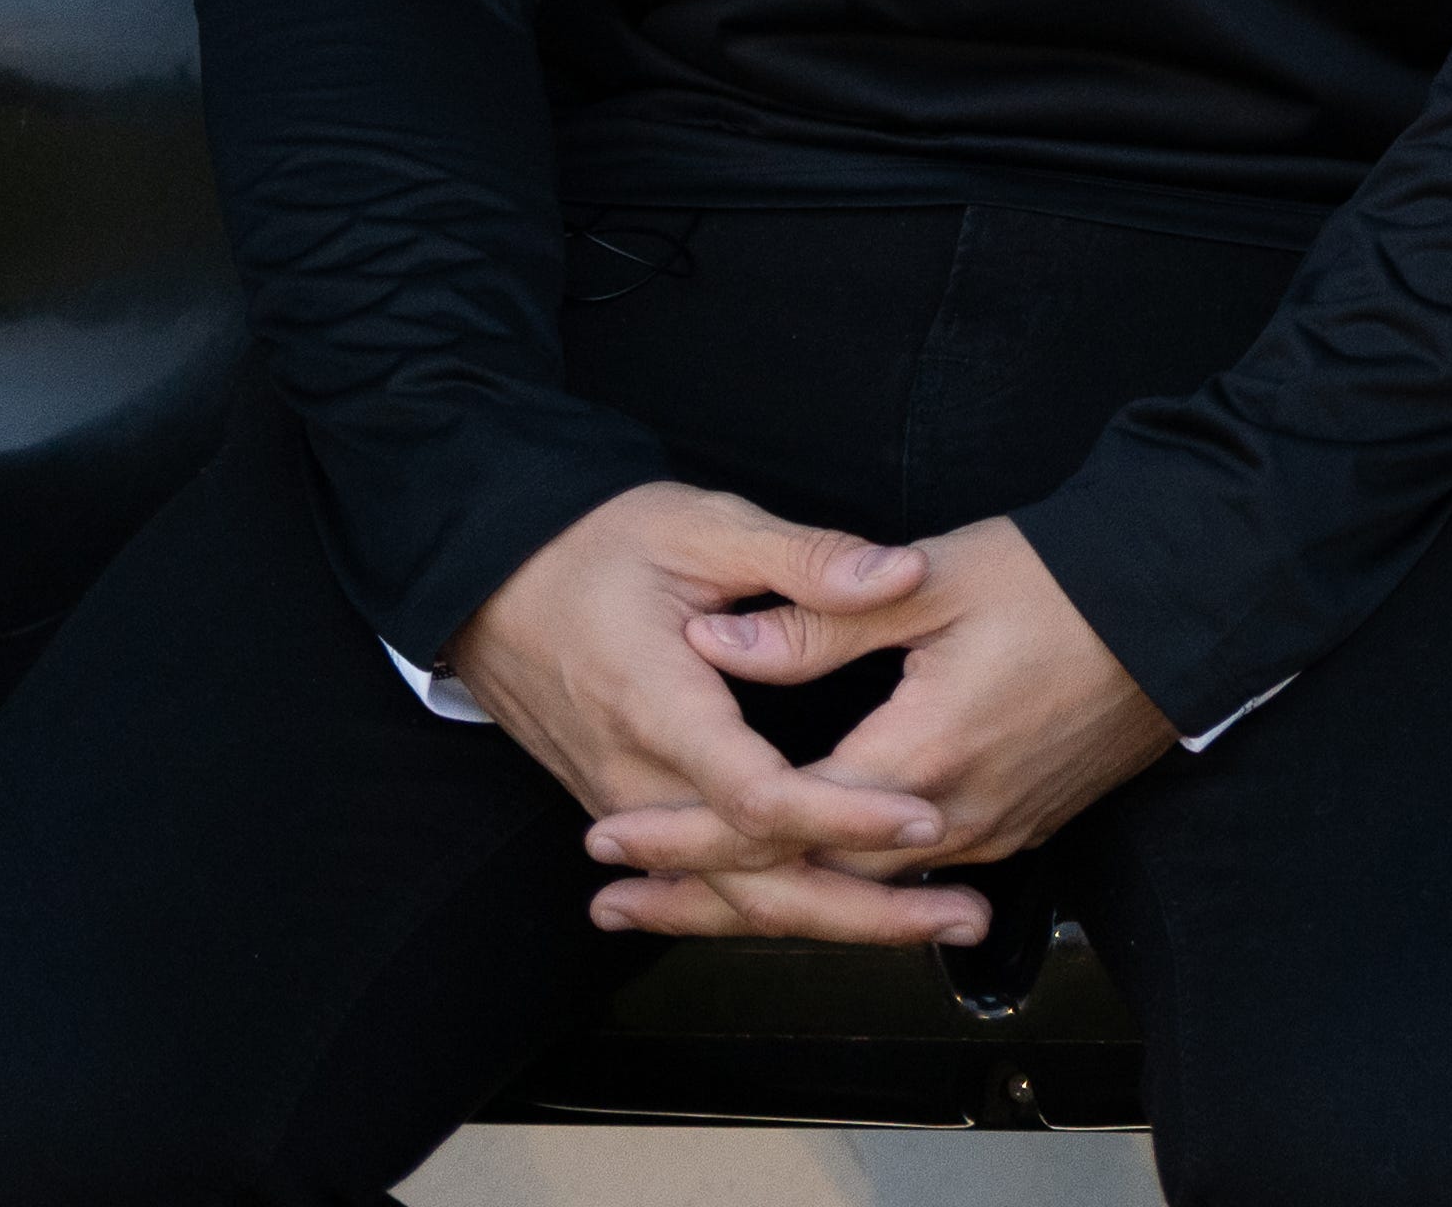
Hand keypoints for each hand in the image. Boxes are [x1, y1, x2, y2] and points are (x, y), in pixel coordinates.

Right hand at [447, 483, 975, 945]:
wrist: (488, 581)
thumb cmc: (591, 545)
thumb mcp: (700, 527)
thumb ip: (804, 558)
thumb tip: (897, 574)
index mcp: (660, 709)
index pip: (759, 797)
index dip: (845, 815)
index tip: (923, 817)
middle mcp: (639, 781)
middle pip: (753, 883)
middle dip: (862, 913)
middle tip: (963, 918)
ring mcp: (629, 807)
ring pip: (733, 896)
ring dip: (833, 920)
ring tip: (928, 925)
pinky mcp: (630, 812)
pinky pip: (709, 880)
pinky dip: (777, 905)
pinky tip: (842, 920)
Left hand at [583, 513, 1176, 939]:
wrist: (1188, 603)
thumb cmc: (1069, 580)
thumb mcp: (935, 580)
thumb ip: (818, 618)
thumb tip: (715, 645)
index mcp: (922, 757)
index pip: (774, 819)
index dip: (683, 833)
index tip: (610, 834)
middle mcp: (955, 819)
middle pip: (805, 885)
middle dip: (703, 893)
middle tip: (617, 900)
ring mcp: (993, 829)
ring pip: (855, 891)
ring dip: (765, 896)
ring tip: (684, 898)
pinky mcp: (1018, 822)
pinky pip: (907, 877)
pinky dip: (836, 883)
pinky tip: (801, 875)